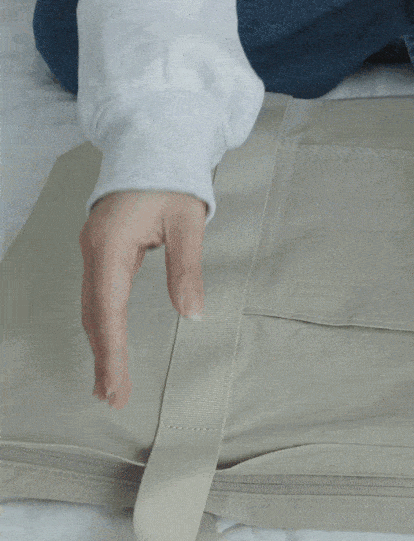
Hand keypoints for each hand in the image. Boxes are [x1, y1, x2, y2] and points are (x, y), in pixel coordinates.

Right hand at [80, 190, 206, 409]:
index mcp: (110, 246)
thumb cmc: (171, 178)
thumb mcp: (187, 221)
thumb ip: (187, 268)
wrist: (152, 142)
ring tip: (110, 383)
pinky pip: (98, 294)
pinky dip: (103, 324)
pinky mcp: (102, 248)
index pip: (109, 311)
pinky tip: (111, 344)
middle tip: (113, 398)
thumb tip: (193, 313)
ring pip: (93, 307)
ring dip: (101, 344)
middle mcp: (94, 251)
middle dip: (104, 358)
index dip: (111, 353)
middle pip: (95, 315)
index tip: (114, 387)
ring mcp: (95, 250)